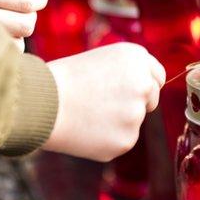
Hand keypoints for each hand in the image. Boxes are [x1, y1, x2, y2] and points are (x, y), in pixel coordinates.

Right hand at [43, 43, 165, 161]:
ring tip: (87, 115)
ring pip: (133, 122)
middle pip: (150, 100)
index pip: (157, 77)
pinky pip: (121, 141)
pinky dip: (106, 140)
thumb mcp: (101, 60)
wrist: (41, 104)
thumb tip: (145, 91)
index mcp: (137, 58)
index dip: (144, 85)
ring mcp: (136, 114)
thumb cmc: (64, 80)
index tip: (131, 91)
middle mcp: (143, 84)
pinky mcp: (127, 140)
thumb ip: (128, 73)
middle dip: (134, 104)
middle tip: (102, 104)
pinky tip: (86, 130)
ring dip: (117, 122)